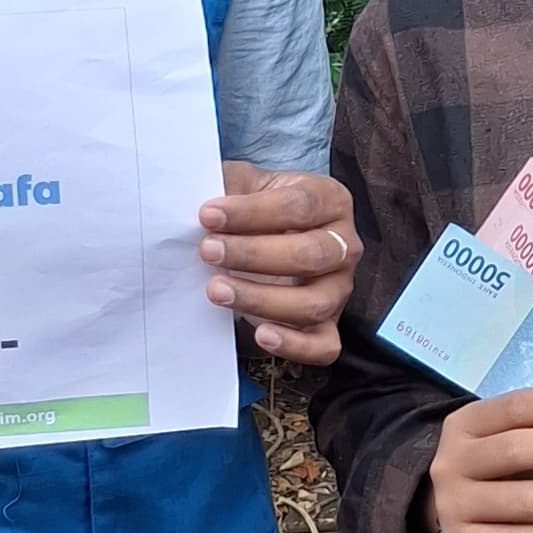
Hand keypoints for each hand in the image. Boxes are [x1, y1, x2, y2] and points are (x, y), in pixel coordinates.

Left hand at [200, 163, 359, 364]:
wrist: (256, 244)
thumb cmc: (251, 212)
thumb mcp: (241, 186)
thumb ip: (225, 185)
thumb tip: (187, 194)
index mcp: (329, 201)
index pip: (298, 206)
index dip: (251, 212)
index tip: (207, 215)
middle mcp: (344, 246)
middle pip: (311, 254)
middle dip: (253, 255)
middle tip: (207, 251)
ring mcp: (339, 289)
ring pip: (314, 303)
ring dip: (261, 299)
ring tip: (216, 290)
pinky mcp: (329, 326)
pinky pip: (324, 346)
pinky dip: (294, 345)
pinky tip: (260, 334)